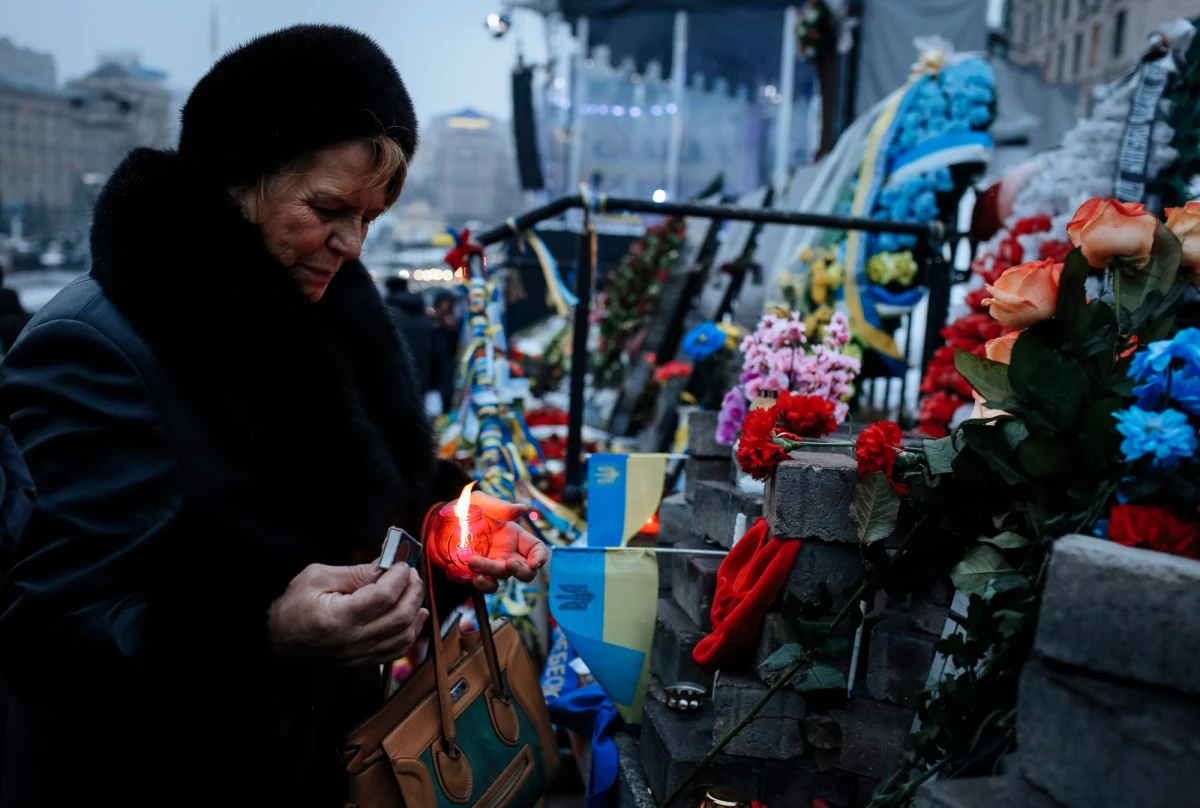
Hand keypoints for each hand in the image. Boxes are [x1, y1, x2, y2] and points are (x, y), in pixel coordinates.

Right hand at [266, 562, 427, 667]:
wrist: (277, 639)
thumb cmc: (293, 605)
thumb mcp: (317, 577)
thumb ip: (355, 573)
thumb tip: (387, 564)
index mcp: (338, 618)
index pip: (383, 597)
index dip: (399, 577)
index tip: (402, 563)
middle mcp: (352, 641)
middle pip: (399, 617)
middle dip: (412, 590)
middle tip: (410, 573)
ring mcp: (359, 655)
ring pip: (403, 636)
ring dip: (415, 610)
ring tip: (413, 590)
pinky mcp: (362, 662)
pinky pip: (397, 651)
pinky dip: (411, 632)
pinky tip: (414, 615)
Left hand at [463, 491, 548, 593]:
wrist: (437, 521)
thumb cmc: (463, 509)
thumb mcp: (481, 502)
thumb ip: (500, 507)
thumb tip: (522, 508)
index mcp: (514, 535)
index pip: (536, 549)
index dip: (540, 557)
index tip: (535, 562)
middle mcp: (506, 552)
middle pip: (524, 570)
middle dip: (521, 571)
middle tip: (510, 565)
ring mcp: (492, 564)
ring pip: (502, 578)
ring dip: (493, 574)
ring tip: (475, 563)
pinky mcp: (476, 574)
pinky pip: (486, 585)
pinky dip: (484, 585)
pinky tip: (475, 578)